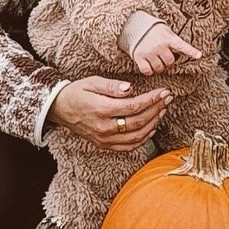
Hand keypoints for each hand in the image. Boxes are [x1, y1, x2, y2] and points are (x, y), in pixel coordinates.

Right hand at [45, 77, 169, 150]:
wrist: (60, 109)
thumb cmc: (77, 92)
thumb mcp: (92, 82)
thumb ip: (112, 86)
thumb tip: (130, 89)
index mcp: (101, 109)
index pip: (133, 106)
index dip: (151, 99)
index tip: (163, 92)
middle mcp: (104, 127)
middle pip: (138, 121)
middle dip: (156, 109)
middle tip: (167, 99)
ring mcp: (105, 139)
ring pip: (136, 136)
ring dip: (153, 124)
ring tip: (162, 111)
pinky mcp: (105, 145)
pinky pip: (128, 146)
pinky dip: (143, 139)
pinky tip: (151, 128)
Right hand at [130, 22, 201, 74]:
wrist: (136, 26)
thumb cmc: (155, 31)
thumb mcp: (168, 33)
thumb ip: (176, 43)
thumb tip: (188, 53)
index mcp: (168, 38)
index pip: (182, 46)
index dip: (191, 51)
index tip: (199, 55)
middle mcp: (159, 45)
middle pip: (170, 62)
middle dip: (168, 62)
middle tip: (164, 56)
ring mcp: (149, 51)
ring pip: (159, 68)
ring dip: (159, 67)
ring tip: (157, 59)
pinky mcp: (139, 57)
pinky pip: (147, 71)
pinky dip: (149, 70)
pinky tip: (149, 64)